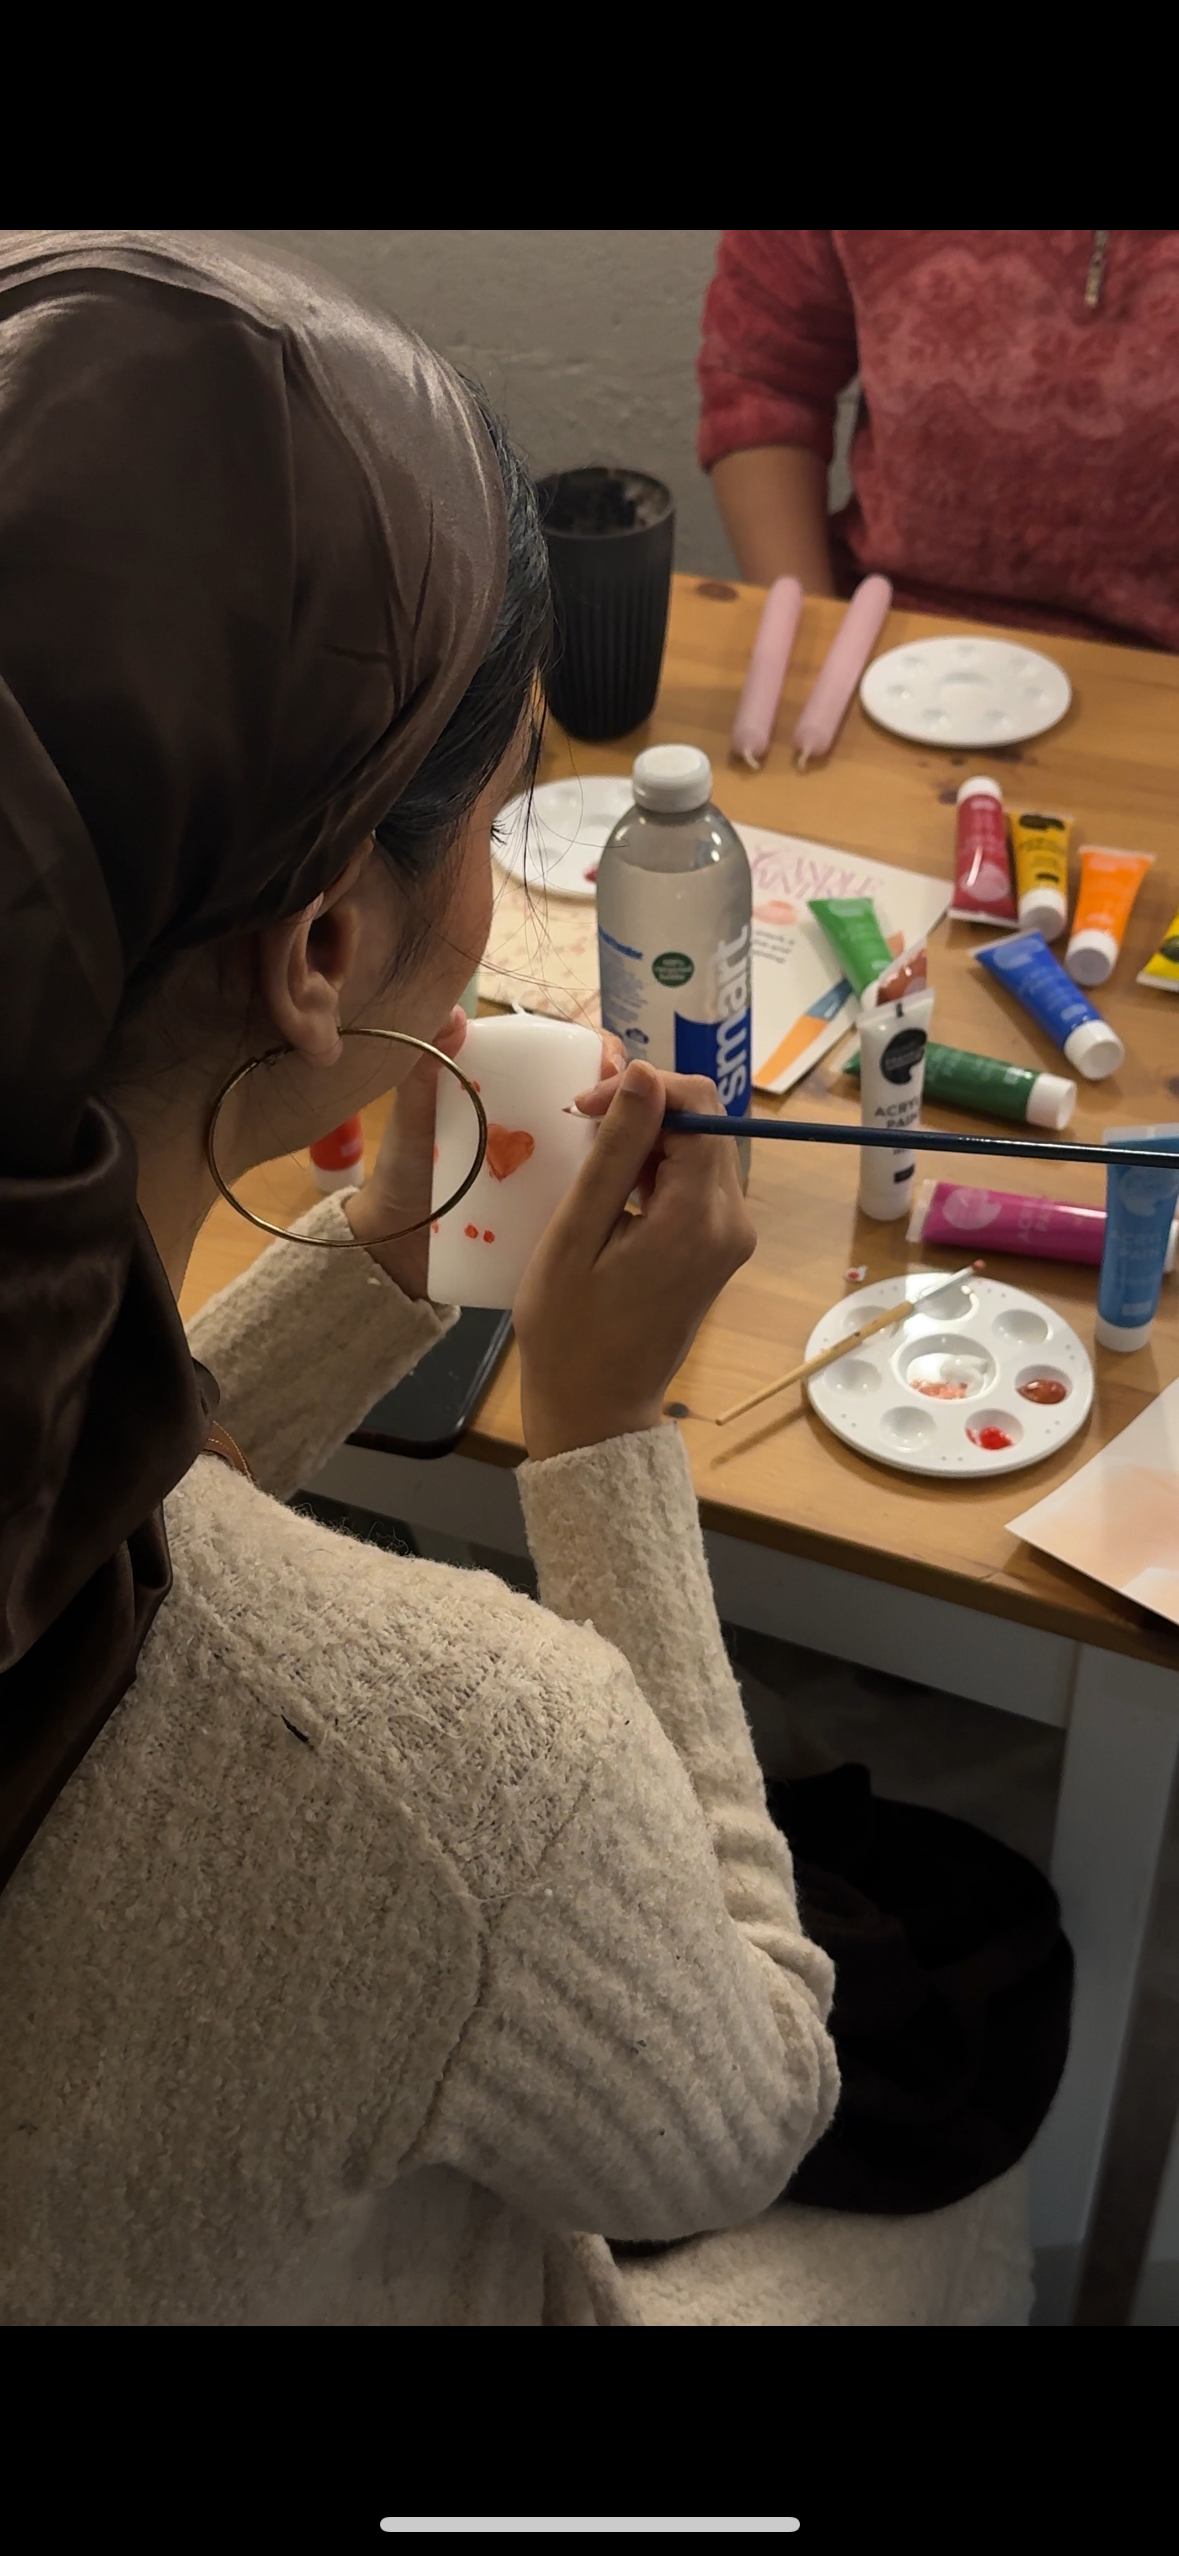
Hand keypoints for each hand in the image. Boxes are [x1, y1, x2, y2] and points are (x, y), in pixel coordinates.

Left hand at [345, 1012, 625, 1300]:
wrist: (396, 1249)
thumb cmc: (404, 1173)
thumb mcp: (414, 1118)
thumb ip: (424, 1068)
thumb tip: (454, 1014)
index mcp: (520, 1090)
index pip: (577, 1057)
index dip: (606, 1056)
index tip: (610, 1075)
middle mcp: (549, 1127)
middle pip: (608, 1102)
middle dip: (633, 1103)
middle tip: (628, 1120)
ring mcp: (559, 1173)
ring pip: (615, 1150)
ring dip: (638, 1148)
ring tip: (637, 1159)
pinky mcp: (563, 1219)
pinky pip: (601, 1202)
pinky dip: (619, 1198)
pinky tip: (629, 1202)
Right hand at [514, 1059, 756, 1460]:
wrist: (596, 1407)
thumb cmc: (571, 1331)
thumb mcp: (577, 1234)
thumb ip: (614, 1151)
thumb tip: (645, 1072)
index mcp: (700, 1216)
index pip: (697, 1104)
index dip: (642, 1088)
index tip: (586, 1108)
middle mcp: (732, 1220)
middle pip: (703, 1123)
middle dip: (644, 1111)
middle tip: (581, 1129)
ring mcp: (732, 1236)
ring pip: (700, 1148)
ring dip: (648, 1140)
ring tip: (589, 1162)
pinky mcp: (720, 1246)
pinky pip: (695, 1182)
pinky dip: (656, 1170)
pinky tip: (612, 1192)